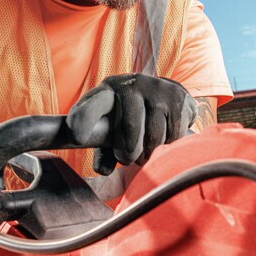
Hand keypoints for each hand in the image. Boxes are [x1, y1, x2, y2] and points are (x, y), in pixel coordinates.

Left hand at [66, 74, 197, 174]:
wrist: (159, 93)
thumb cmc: (126, 117)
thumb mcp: (109, 130)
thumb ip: (103, 152)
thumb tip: (103, 170)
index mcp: (105, 92)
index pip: (91, 106)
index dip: (83, 121)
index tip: (77, 138)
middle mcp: (130, 85)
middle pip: (129, 132)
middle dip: (128, 153)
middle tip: (127, 158)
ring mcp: (156, 88)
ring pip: (153, 137)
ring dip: (149, 152)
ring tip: (145, 149)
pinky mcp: (178, 97)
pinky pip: (174, 135)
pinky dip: (168, 144)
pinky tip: (162, 138)